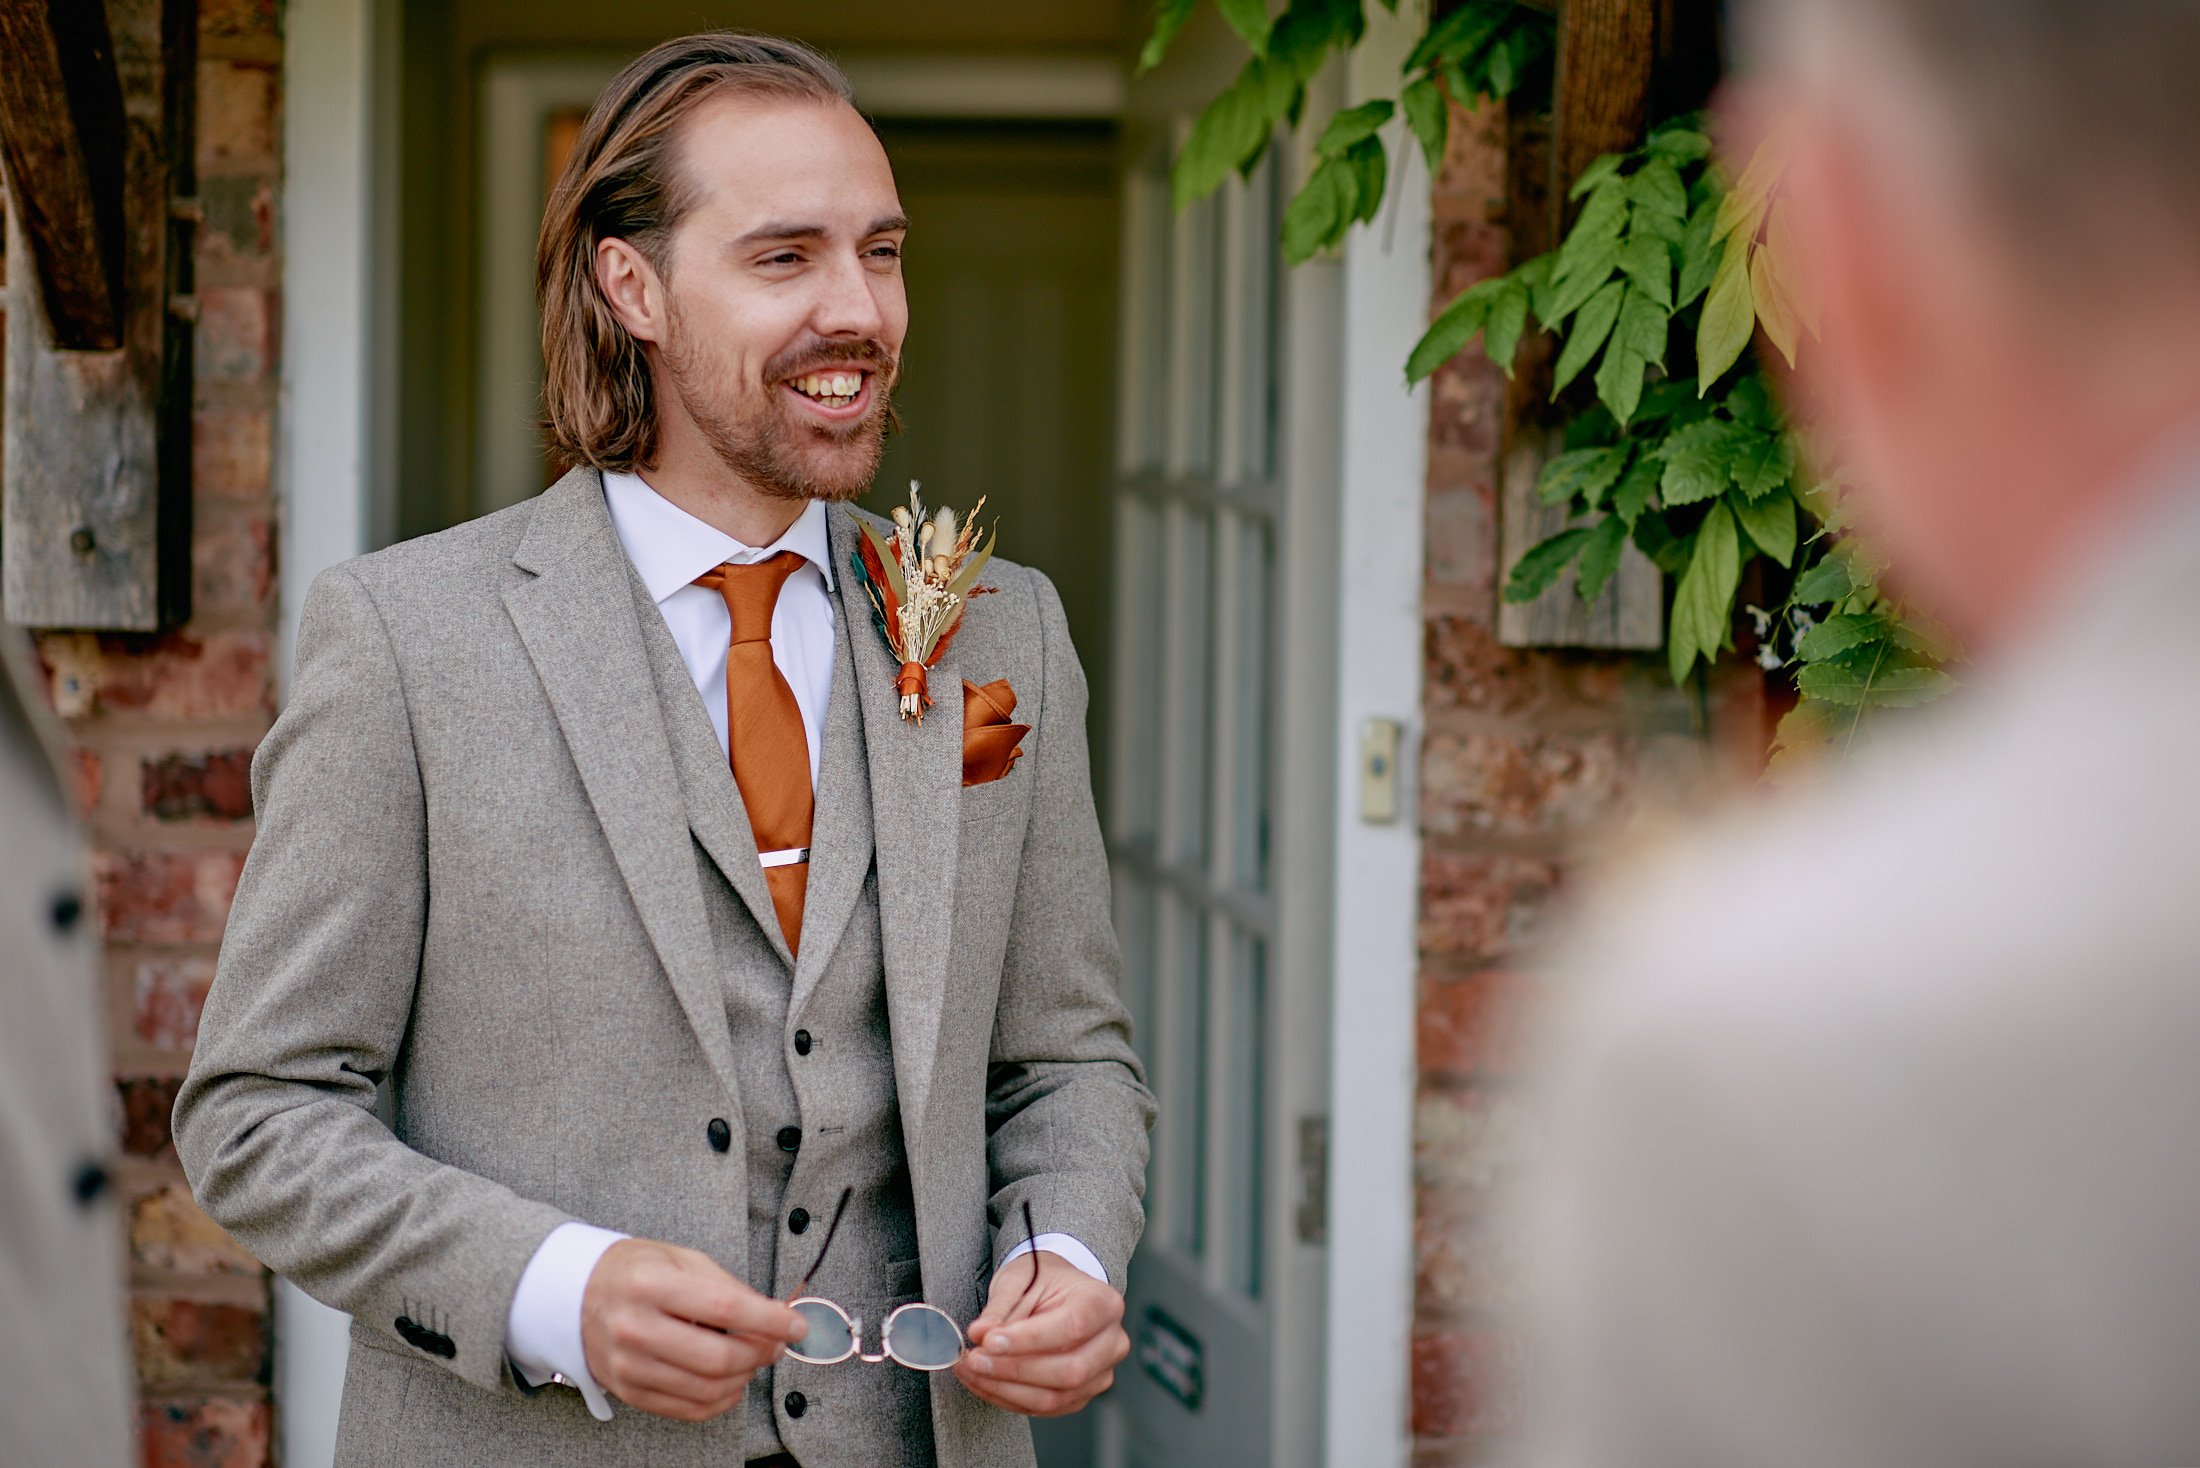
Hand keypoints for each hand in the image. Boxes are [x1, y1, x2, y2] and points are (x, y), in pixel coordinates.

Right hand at [580, 1238, 806, 1421]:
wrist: (575, 1294)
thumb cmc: (636, 1271)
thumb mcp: (681, 1259)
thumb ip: (728, 1287)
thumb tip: (774, 1316)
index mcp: (651, 1285)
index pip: (725, 1308)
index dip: (769, 1321)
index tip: (796, 1326)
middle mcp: (635, 1328)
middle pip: (717, 1357)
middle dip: (761, 1353)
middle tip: (777, 1344)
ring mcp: (628, 1365)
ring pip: (706, 1389)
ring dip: (745, 1378)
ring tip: (754, 1358)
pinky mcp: (628, 1391)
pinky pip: (688, 1409)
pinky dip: (722, 1400)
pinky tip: (733, 1382)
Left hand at [954, 1251, 1128, 1416]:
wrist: (1056, 1292)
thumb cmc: (1042, 1281)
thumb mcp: (1018, 1279)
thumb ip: (1000, 1308)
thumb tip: (980, 1333)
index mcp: (1103, 1303)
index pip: (1072, 1326)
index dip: (1029, 1339)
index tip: (990, 1340)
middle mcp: (1111, 1342)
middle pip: (1069, 1370)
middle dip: (1014, 1369)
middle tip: (975, 1358)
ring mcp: (1100, 1373)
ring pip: (1055, 1397)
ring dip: (1005, 1389)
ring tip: (972, 1371)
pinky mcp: (1081, 1395)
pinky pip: (1045, 1409)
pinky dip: (1008, 1398)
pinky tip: (984, 1382)